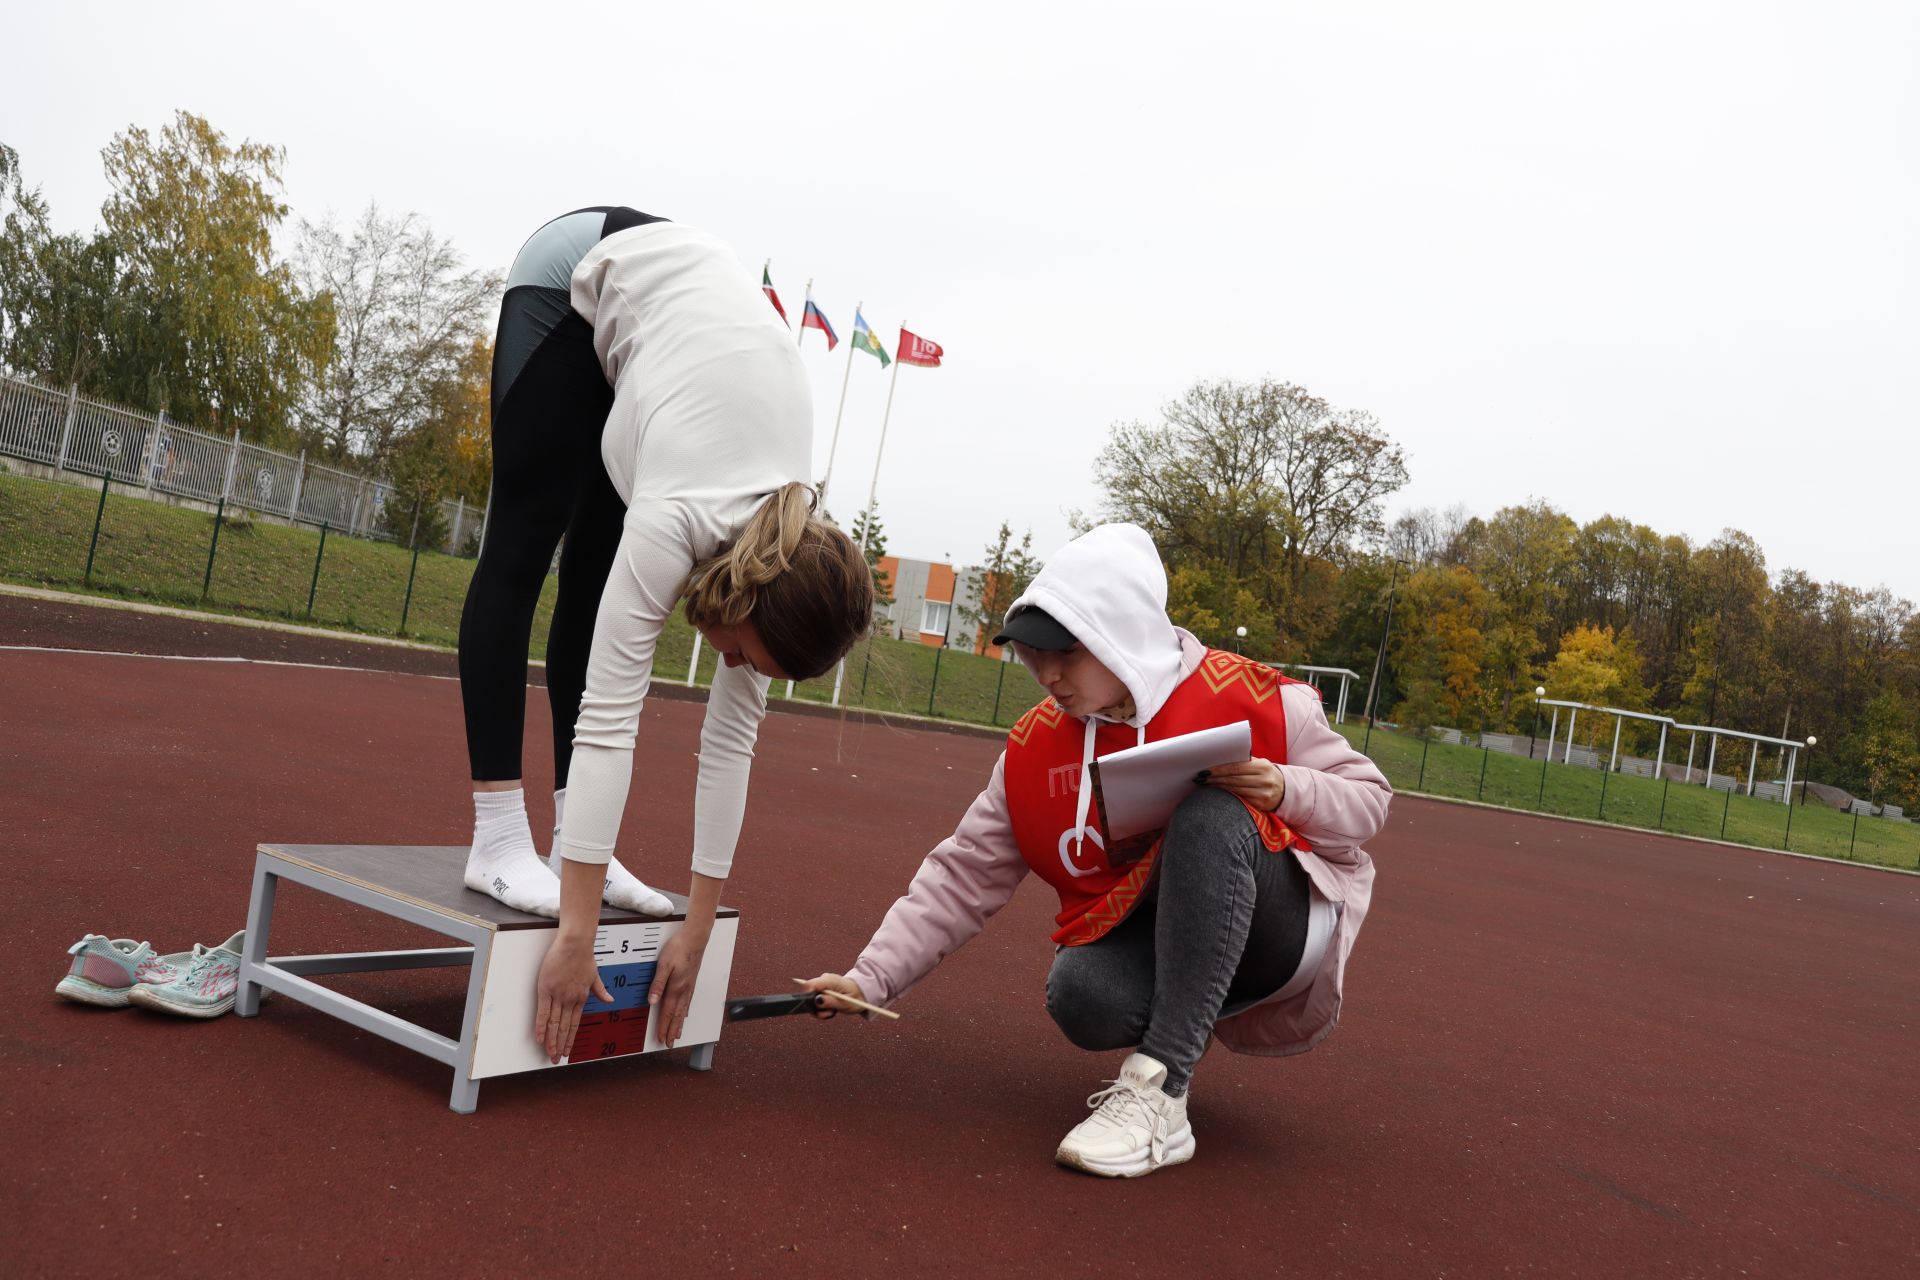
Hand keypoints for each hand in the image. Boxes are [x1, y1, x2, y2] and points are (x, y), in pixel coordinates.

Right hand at [534, 934, 610, 1064]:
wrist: (576, 944)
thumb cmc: (584, 956)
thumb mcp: (596, 975)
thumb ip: (601, 990)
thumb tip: (610, 1000)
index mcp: (581, 997)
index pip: (574, 1024)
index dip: (570, 1039)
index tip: (567, 1050)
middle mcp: (570, 1000)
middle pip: (563, 1028)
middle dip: (560, 1046)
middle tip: (556, 1059)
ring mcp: (558, 996)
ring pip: (554, 1024)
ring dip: (551, 1041)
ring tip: (549, 1054)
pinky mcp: (546, 989)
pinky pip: (543, 1012)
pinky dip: (541, 1027)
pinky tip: (540, 1038)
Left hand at [647, 926, 709, 1047]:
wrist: (695, 938)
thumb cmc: (679, 948)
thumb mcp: (663, 965)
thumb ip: (657, 984)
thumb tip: (652, 1001)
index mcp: (675, 988)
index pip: (668, 1012)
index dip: (664, 1027)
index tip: (661, 1039)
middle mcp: (684, 990)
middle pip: (677, 1015)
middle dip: (672, 1030)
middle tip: (669, 1043)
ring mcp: (689, 986)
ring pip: (684, 1010)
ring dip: (680, 1024)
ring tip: (677, 1034)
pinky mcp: (691, 981)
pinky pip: (688, 1001)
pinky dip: (686, 1011)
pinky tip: (686, 1014)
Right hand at [799, 973, 866, 1018]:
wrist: (862, 993)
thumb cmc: (855, 998)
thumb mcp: (845, 1004)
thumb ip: (830, 1002)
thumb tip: (817, 1000)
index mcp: (829, 980)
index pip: (809, 984)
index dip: (807, 997)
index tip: (816, 1008)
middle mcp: (824, 980)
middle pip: (808, 993)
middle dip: (815, 1007)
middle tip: (829, 1014)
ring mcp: (823, 984)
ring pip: (812, 998)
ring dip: (820, 1009)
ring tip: (832, 1012)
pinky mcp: (823, 989)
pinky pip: (816, 999)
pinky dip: (822, 1007)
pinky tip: (831, 1010)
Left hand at [1203, 757, 1286, 811]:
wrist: (1286, 790)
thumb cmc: (1266, 774)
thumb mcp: (1260, 764)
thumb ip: (1244, 762)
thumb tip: (1220, 759)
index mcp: (1263, 766)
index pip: (1236, 767)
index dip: (1220, 769)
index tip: (1206, 770)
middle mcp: (1264, 780)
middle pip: (1234, 779)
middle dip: (1215, 778)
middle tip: (1201, 778)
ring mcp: (1263, 794)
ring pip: (1235, 790)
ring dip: (1218, 787)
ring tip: (1206, 784)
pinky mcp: (1261, 804)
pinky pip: (1240, 799)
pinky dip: (1227, 795)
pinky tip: (1218, 793)